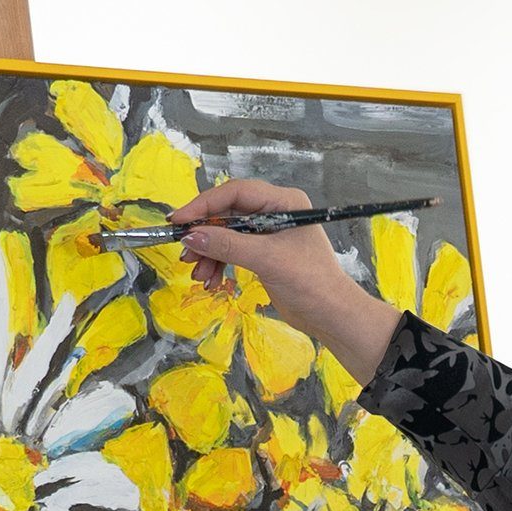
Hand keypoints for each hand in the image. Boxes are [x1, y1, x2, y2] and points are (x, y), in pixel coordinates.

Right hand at [168, 180, 401, 382]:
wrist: (332, 316)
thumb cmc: (309, 282)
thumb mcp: (267, 260)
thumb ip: (228, 246)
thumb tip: (191, 237)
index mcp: (283, 201)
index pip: (235, 193)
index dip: (204, 205)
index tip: (179, 221)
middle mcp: (275, 211)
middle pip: (228, 214)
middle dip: (205, 234)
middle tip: (184, 253)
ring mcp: (269, 233)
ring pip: (227, 235)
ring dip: (209, 254)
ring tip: (197, 275)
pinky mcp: (264, 254)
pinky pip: (233, 252)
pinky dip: (219, 264)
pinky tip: (209, 280)